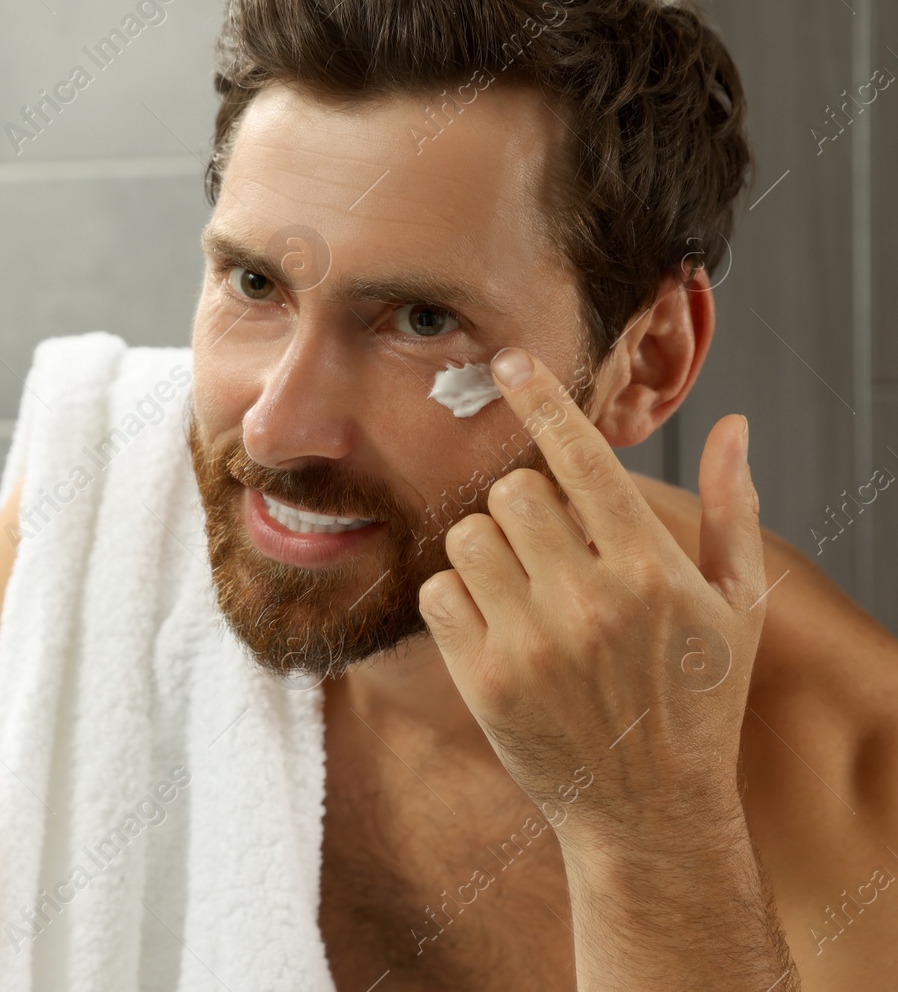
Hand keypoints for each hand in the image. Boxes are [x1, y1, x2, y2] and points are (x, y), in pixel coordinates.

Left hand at [418, 346, 764, 844]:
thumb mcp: (734, 608)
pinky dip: (456, 596)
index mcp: (652, 571)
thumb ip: (731, 511)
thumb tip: (733, 427)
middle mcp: (589, 601)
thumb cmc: (696, 703)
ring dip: (486, 548)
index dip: (543, 401)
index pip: (583, 460)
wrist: (649, 811)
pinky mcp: (482, 679)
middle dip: (522, 504)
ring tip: (523, 585)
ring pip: (466, 536)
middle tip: (546, 543)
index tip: (508, 362)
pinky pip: (438, 592)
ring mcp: (531, 642)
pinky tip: (496, 623)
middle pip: (511, 491)